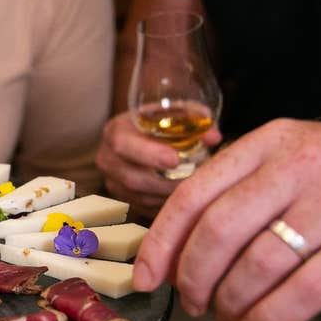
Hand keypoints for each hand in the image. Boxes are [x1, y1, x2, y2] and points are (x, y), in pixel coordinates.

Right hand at [96, 111, 222, 217]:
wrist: (139, 137)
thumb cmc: (157, 122)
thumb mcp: (171, 112)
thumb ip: (193, 118)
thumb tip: (213, 138)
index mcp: (115, 131)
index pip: (123, 145)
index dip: (149, 154)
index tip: (176, 160)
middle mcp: (107, 159)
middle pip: (133, 178)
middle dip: (167, 181)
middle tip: (195, 178)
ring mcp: (113, 182)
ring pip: (141, 197)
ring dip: (170, 194)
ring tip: (195, 186)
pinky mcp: (123, 200)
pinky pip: (146, 208)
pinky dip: (167, 203)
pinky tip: (184, 194)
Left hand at [133, 119, 320, 320]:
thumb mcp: (292, 156)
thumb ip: (240, 188)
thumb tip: (177, 246)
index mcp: (268, 143)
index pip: (194, 195)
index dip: (162, 242)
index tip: (145, 278)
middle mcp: (297, 166)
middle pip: (217, 232)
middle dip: (193, 278)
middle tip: (191, 304)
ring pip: (257, 265)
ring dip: (230, 303)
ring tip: (226, 317)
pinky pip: (304, 291)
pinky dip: (269, 319)